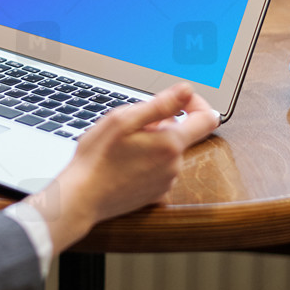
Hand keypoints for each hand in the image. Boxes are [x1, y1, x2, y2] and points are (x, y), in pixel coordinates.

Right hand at [24, 83, 219, 254]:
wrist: (82, 198)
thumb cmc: (97, 158)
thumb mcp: (123, 120)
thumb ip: (160, 104)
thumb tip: (186, 90)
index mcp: (170, 144)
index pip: (207, 118)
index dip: (196, 103)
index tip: (178, 101)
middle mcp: (175, 166)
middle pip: (181, 134)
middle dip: (161, 124)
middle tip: (131, 126)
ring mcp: (166, 182)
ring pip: (167, 152)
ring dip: (151, 143)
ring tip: (122, 147)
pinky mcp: (155, 195)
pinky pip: (159, 169)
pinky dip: (146, 161)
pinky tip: (123, 164)